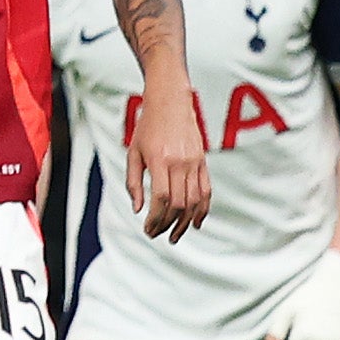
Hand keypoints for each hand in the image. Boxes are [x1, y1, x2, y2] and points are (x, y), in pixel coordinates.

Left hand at [129, 88, 213, 240]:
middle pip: (178, 204)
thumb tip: (138, 210)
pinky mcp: (203, 162)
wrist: (170, 103)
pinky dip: (203, 210)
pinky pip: (206, 191)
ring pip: (194, 201)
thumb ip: (134, 182)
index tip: (147, 229)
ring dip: (184, 223)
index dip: (155, 218)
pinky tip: (196, 224)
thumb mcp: (133, 153)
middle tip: (156, 235)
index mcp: (160, 160)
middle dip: (167, 224)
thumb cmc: (147, 128)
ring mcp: (194, 163)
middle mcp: (180, 163)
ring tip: (174, 236)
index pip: (161, 198)